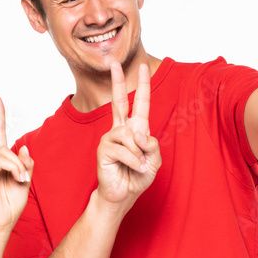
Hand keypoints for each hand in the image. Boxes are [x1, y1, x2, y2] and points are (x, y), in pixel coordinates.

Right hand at [0, 93, 34, 234]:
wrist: (4, 219)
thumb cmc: (13, 202)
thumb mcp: (26, 179)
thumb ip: (26, 163)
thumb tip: (22, 147)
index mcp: (1, 160)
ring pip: (5, 150)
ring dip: (18, 164)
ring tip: (21, 178)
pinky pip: (2, 160)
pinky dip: (14, 168)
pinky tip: (17, 178)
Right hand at [95, 62, 160, 206]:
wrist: (122, 195)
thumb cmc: (137, 177)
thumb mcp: (154, 160)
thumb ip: (152, 144)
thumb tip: (137, 132)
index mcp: (135, 129)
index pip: (139, 104)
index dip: (142, 85)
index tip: (142, 67)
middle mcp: (121, 130)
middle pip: (119, 101)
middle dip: (118, 81)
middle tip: (113, 62)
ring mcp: (110, 138)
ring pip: (131, 135)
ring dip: (139, 154)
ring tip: (137, 166)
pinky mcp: (104, 149)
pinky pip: (125, 149)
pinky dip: (133, 161)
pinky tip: (132, 168)